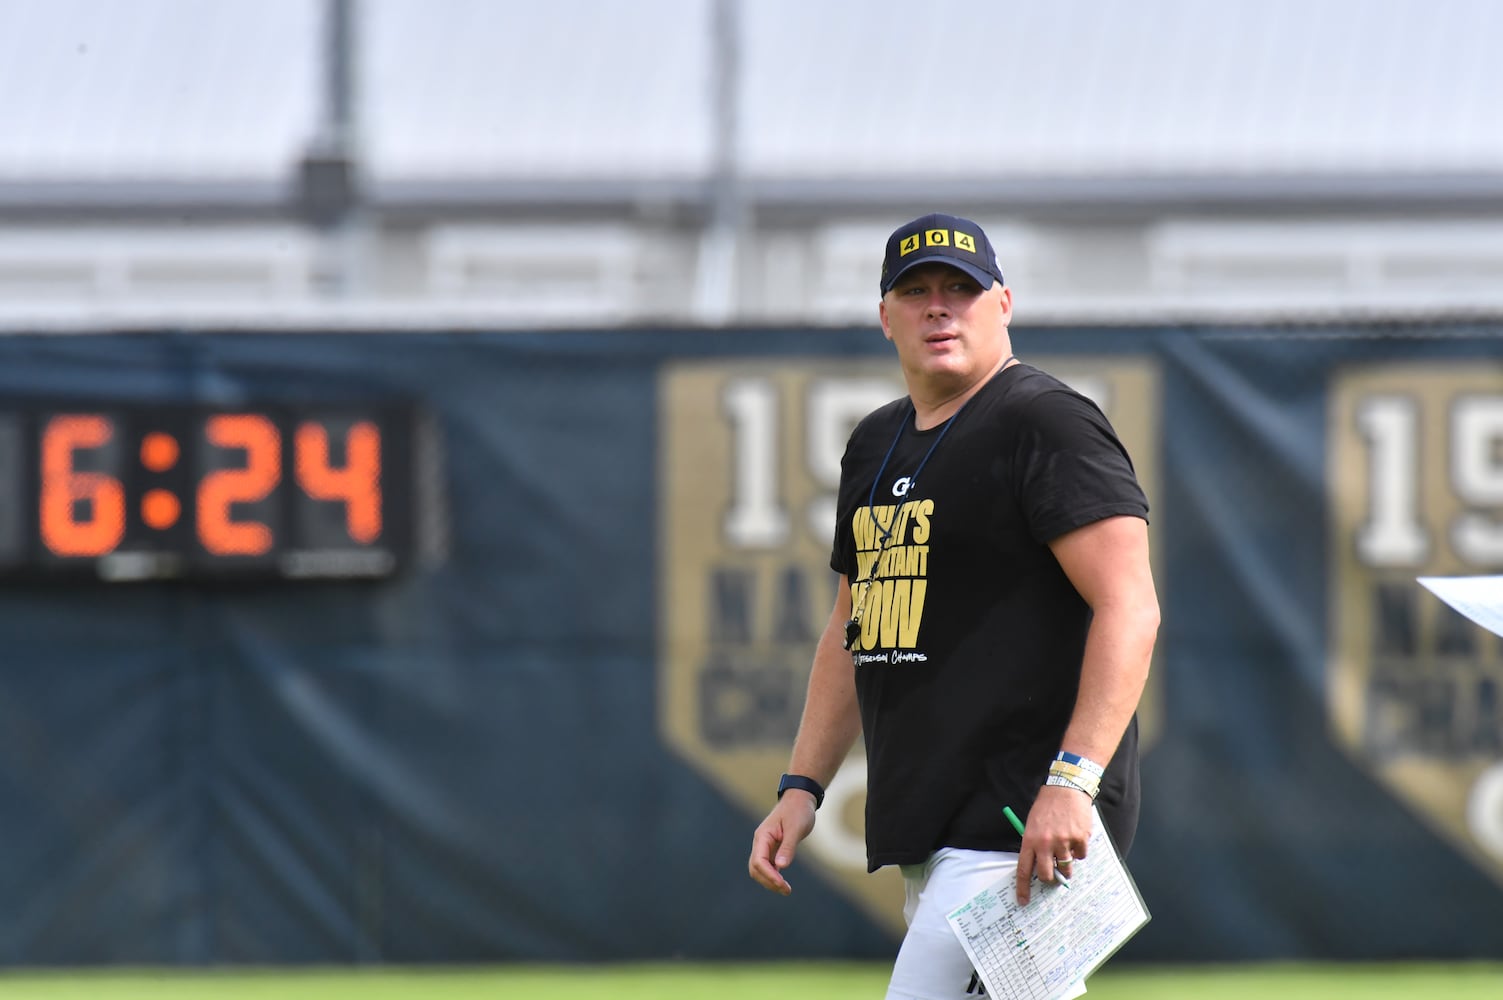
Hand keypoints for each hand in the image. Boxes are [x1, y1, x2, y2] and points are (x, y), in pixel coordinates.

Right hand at [747, 791, 817, 894]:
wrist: (800, 799)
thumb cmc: (798, 811)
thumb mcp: (796, 828)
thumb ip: (788, 847)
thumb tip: (781, 866)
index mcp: (763, 836)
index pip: (759, 861)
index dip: (769, 875)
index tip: (782, 884)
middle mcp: (761, 842)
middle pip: (755, 868)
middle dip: (768, 881)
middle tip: (786, 890)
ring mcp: (765, 846)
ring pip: (760, 869)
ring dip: (770, 881)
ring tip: (786, 890)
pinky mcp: (772, 849)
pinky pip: (768, 866)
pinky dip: (773, 876)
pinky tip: (783, 882)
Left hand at [1014, 784, 1091, 904]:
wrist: (1066, 788)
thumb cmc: (1047, 806)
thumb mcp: (1032, 823)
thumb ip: (1034, 844)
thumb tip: (1039, 866)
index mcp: (1030, 839)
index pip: (1023, 870)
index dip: (1023, 888)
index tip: (1023, 901)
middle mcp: (1045, 843)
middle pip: (1047, 875)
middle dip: (1050, 879)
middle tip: (1054, 875)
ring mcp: (1064, 842)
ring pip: (1066, 868)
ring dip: (1066, 864)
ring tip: (1066, 848)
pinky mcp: (1080, 839)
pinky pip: (1081, 856)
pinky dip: (1079, 850)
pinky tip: (1076, 836)